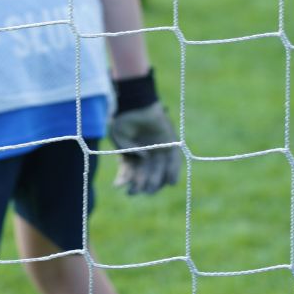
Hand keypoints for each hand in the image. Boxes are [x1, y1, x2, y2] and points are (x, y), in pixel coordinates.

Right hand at [109, 70, 178, 195]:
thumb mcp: (119, 137)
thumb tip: (143, 158)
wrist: (135, 103)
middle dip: (143, 185)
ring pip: (159, 172)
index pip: (131, 173)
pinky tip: (169, 182)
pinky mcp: (171, 144)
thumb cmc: (124, 119)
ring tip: (151, 187)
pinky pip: (174, 162)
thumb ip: (128, 150)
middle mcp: (146, 155)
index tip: (128, 191)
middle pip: (146, 176)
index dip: (129, 182)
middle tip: (140, 189)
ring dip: (156, 182)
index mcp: (131, 156)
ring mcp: (158, 150)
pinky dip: (173, 172)